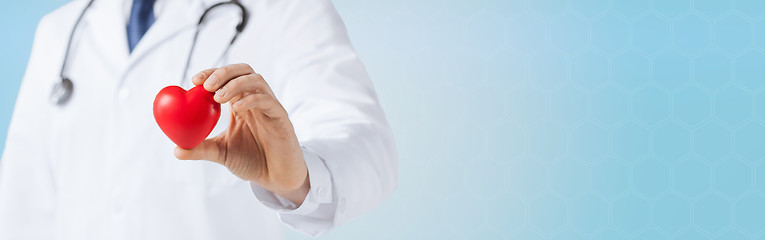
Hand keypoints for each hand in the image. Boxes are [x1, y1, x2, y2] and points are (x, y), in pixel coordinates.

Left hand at [174, 63, 308, 204]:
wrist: (276, 177)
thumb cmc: (252, 161)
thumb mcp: (222, 153)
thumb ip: (201, 149)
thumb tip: (176, 150)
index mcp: (242, 103)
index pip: (228, 78)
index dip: (212, 73)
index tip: (195, 80)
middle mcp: (256, 100)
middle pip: (244, 71)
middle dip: (223, 72)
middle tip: (206, 85)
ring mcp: (270, 107)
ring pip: (257, 81)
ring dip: (236, 83)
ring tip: (218, 97)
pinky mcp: (281, 117)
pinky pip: (268, 101)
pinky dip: (251, 100)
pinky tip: (237, 108)